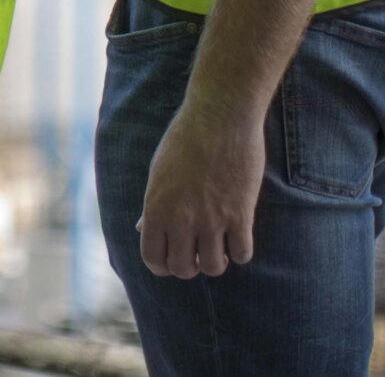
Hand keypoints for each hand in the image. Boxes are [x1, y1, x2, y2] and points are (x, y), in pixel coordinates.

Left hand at [137, 98, 264, 278]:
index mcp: (156, 207)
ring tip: (219, 244)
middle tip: (198, 250)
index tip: (173, 258)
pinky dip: (241, 250)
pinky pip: (243, 254)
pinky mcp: (240, 214)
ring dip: (217, 261)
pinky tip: (238, 234)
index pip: (152, 258)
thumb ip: (152, 204)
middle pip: (183, 269)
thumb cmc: (186, 138)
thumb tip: (141, 228)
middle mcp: (181, 218)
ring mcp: (212, 218)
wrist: (219, 115)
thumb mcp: (159, 170)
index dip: (162, 264)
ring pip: (214, 267)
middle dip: (190, 265)